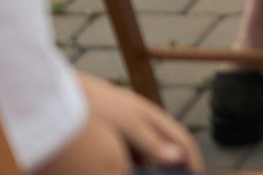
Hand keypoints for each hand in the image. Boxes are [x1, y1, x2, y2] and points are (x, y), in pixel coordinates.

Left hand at [79, 72, 203, 170]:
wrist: (70, 96)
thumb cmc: (102, 108)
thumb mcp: (129, 127)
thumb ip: (153, 143)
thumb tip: (179, 157)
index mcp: (155, 119)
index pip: (183, 141)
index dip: (192, 159)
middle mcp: (146, 123)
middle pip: (169, 146)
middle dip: (178, 164)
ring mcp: (130, 128)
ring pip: (149, 151)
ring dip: (156, 166)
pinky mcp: (115, 134)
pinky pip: (131, 154)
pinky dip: (136, 164)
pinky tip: (126, 169)